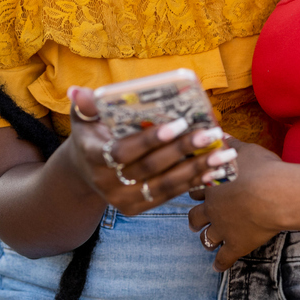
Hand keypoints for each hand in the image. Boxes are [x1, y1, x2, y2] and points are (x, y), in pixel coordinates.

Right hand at [65, 87, 237, 216]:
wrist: (85, 172)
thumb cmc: (92, 134)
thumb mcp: (84, 118)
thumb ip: (86, 105)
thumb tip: (76, 91)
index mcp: (92, 157)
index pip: (123, 151)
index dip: (152, 139)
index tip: (180, 123)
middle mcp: (106, 183)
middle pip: (150, 168)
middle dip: (183, 150)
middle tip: (210, 133)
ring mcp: (122, 199)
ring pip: (164, 185)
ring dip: (197, 169)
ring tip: (223, 152)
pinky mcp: (136, 208)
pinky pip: (169, 195)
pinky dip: (194, 182)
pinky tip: (216, 169)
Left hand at [188, 140, 284, 271]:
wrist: (273, 193)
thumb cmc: (261, 168)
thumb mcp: (244, 149)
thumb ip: (230, 144)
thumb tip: (220, 133)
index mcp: (211, 184)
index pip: (194, 188)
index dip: (195, 189)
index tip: (196, 190)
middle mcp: (212, 207)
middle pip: (194, 215)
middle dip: (194, 218)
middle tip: (195, 220)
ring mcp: (222, 228)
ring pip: (206, 238)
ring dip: (205, 239)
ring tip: (206, 240)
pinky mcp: (236, 244)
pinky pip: (223, 258)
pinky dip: (219, 263)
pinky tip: (217, 267)